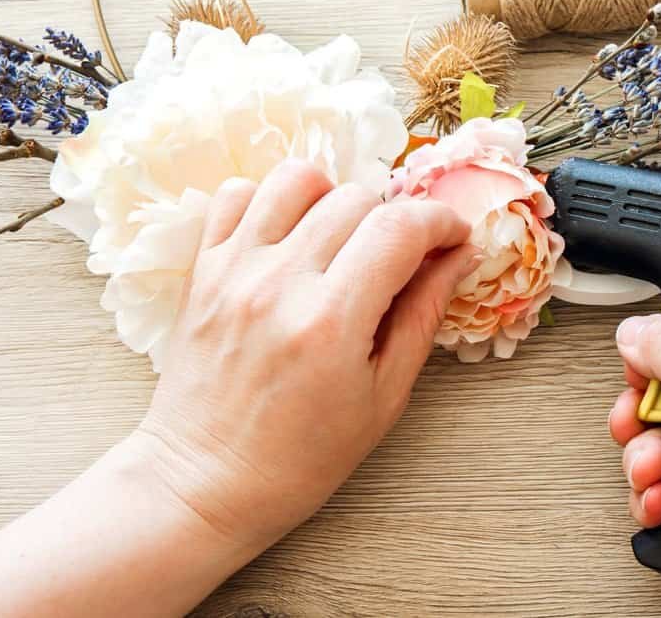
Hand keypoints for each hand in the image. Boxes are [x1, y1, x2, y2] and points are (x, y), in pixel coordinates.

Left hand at [136, 158, 477, 562]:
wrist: (203, 482)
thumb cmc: (299, 457)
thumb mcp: (383, 397)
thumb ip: (423, 316)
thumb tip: (459, 257)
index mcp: (331, 322)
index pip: (400, 228)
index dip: (440, 222)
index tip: (452, 238)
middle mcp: (280, 282)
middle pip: (356, 198)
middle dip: (392, 218)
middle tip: (398, 257)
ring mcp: (234, 270)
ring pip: (296, 178)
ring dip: (332, 197)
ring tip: (340, 238)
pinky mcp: (202, 269)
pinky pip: (235, 194)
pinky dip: (268, 200)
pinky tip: (287, 236)